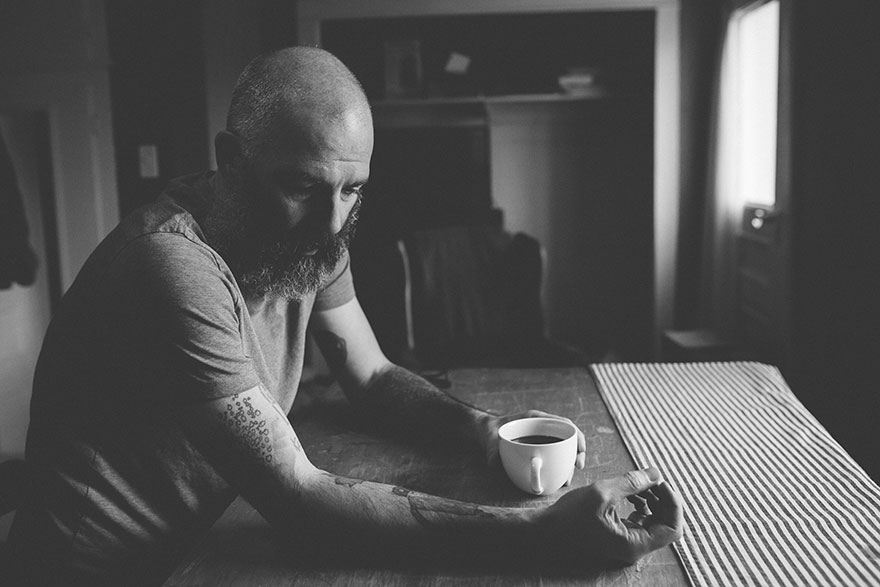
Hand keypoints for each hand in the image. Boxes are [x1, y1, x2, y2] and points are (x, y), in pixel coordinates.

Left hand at [482, 410, 585, 470]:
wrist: (483, 431)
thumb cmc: (488, 432)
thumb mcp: (489, 440)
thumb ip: (492, 452)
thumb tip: (496, 466)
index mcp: (534, 419)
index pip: (563, 423)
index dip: (575, 435)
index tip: (580, 449)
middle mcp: (541, 427)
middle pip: (566, 437)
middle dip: (576, 453)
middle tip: (577, 468)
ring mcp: (541, 438)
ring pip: (562, 449)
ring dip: (568, 463)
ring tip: (566, 480)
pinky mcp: (538, 448)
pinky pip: (553, 456)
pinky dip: (558, 466)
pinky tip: (557, 479)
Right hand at [538, 466, 683, 565]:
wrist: (548, 530)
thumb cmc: (570, 515)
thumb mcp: (603, 492)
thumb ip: (632, 482)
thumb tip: (656, 473)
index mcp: (634, 544)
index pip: (672, 528)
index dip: (672, 502)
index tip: (660, 482)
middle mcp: (634, 548)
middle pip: (666, 524)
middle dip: (663, 499)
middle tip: (652, 479)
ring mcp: (628, 543)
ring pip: (655, 522)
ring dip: (654, 501)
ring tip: (640, 483)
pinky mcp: (621, 536)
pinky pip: (642, 522)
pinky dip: (642, 506)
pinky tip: (632, 493)